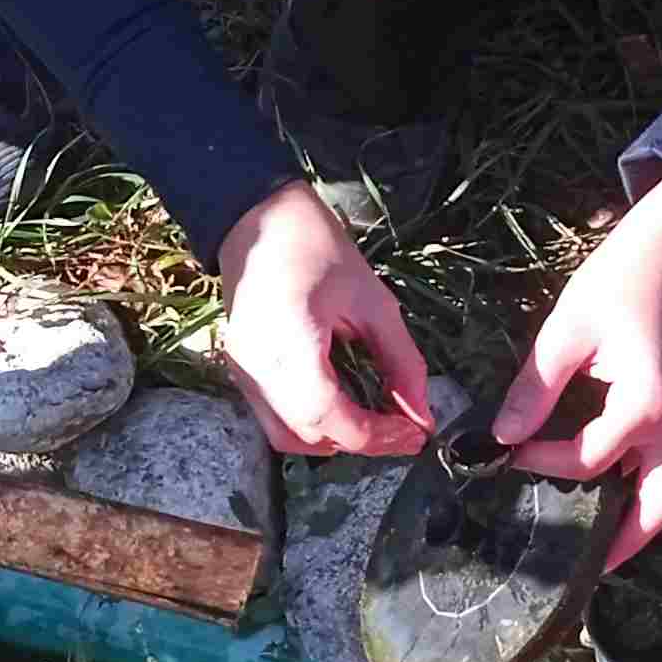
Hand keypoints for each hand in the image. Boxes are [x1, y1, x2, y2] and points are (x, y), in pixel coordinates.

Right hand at [216, 181, 431, 459]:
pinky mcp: (239, 373)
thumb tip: (422, 417)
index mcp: (289, 343)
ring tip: (377, 421)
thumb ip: (401, 363)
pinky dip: (314, 424)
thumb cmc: (318, 247)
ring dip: (336, 439)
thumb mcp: (374, 302)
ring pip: (288, 437)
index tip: (416, 432)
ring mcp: (241, 373)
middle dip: (361, 442)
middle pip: (309, 436)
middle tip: (404, 430)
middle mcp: (256, 368)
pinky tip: (346, 406)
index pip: (330, 417)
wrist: (258, 219)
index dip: (377, 436)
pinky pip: (275, 419)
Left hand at [496, 167, 661, 565]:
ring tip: (591, 546)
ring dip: (633, 523)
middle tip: (577, 570)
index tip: (505, 452)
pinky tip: (605, 494)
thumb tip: (502, 437)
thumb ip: (534, 389)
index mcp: (645, 404)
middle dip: (621, 545)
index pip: (588, 459)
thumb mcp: (565, 331)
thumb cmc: (617, 281)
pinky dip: (638, 489)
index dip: (542, 461)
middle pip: (657, 507)